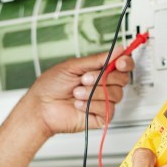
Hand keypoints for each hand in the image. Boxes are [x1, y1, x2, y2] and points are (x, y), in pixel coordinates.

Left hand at [20, 47, 134, 137]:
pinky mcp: (100, 116)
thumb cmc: (50, 86)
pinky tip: (79, 104)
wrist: (40, 107)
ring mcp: (102, 101)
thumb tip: (118, 50)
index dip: (125, 62)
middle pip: (122, 79)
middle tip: (84, 79)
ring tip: (76, 93)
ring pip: (116, 94)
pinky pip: (108, 109)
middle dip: (103, 78)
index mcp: (98, 71)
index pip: (122, 65)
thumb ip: (97, 59)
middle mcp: (102, 85)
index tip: (119, 62)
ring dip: (94, 92)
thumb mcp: (73, 66)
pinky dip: (92, 105)